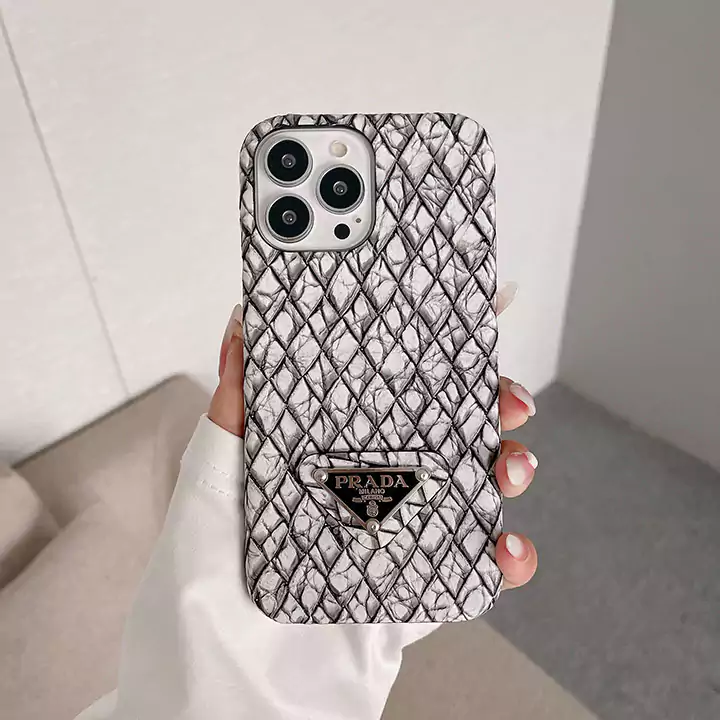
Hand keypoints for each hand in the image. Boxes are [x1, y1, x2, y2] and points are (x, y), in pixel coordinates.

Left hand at [210, 284, 538, 592]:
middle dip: (494, 405)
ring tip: (513, 468)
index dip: (441, 353)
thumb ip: (234, 407)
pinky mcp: (422, 587)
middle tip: (511, 401)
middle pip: (452, 429)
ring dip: (513, 467)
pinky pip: (480, 568)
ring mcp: (405, 533)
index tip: (482, 314)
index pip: (396, 388)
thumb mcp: (214, 481)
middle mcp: (377, 483)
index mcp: (337, 448)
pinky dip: (509, 557)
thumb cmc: (209, 576)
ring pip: (478, 488)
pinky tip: (507, 550)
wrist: (232, 682)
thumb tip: (240, 322)